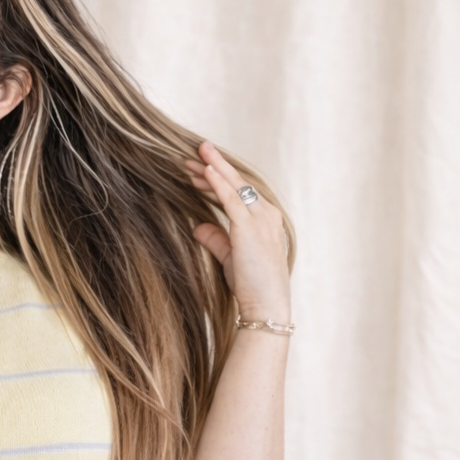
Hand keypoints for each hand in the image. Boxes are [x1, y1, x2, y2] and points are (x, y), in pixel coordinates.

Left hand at [185, 140, 290, 320]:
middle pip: (236, 184)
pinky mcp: (249, 227)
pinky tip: (205, 170)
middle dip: (213, 168)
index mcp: (265, 220)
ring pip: (233, 186)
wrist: (266, 304)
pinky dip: (218, 182)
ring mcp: (260, 219)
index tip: (199, 172)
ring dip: (212, 170)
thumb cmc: (252, 285)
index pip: (239, 193)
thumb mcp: (230, 258)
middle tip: (192, 155)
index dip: (218, 181)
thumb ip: (216, 239)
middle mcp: (266, 214)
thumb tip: (198, 226)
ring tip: (192, 157)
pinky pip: (231, 199)